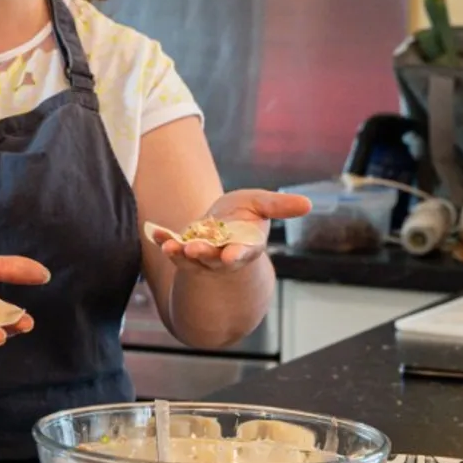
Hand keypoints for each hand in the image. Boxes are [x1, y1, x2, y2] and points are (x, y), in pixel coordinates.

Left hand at [157, 189, 311, 272]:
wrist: (223, 225)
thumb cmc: (246, 215)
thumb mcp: (262, 205)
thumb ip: (280, 206)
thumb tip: (308, 203)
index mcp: (246, 246)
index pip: (243, 253)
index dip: (237, 254)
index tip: (230, 256)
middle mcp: (223, 255)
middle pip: (213, 258)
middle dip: (204, 255)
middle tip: (193, 250)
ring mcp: (202, 255)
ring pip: (190, 258)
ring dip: (179, 253)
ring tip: (170, 246)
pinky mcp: (183, 249)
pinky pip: (172, 246)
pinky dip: (163, 241)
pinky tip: (155, 233)